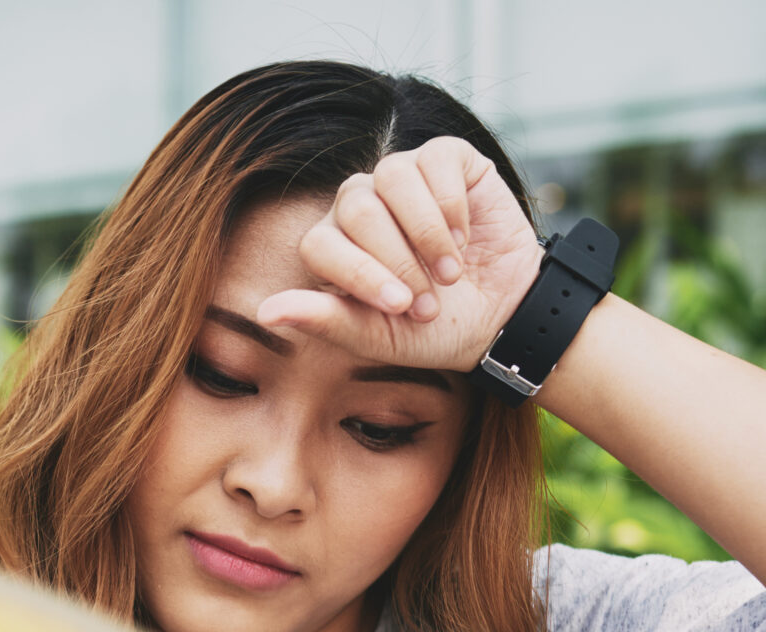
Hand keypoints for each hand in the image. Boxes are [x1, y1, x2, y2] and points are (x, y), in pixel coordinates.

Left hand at [255, 136, 543, 372]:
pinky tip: (466, 238)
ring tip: (450, 273)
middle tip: (428, 301)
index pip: (320, 243)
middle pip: (357, 209)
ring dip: (426, 234)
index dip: (358, 274)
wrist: (501, 317)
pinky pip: (435, 161)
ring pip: (392, 177)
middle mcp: (361, 205)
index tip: (397, 307)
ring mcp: (401, 178)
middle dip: (398, 261)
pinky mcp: (446, 159)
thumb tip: (265, 312)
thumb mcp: (377, 337)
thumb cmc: (433, 330)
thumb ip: (325, 321)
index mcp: (334, 246)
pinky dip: (453, 207)